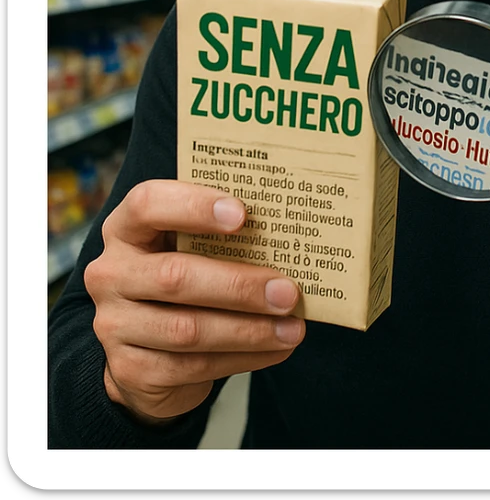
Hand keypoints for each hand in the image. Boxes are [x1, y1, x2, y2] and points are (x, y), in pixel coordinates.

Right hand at [84, 180, 305, 424]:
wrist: (147, 348)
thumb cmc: (186, 275)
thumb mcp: (193, 246)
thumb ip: (225, 235)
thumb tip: (292, 232)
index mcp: (126, 229)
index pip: (147, 204)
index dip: (194, 206)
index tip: (243, 215)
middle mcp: (111, 274)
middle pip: (175, 276)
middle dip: (239, 286)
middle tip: (288, 292)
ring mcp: (113, 325)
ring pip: (188, 329)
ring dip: (249, 330)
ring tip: (292, 327)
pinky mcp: (129, 369)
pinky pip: (192, 366)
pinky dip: (243, 358)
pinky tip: (277, 349)